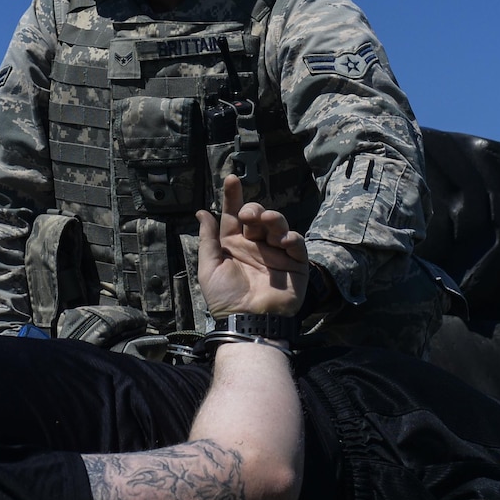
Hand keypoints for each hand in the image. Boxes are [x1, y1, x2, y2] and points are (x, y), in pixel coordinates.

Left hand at [197, 175, 308, 316]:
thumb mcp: (209, 268)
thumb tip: (202, 212)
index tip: (232, 178)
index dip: (232, 197)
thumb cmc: (226, 298)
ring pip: (278, 225)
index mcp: (234, 246)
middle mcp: (256, 246)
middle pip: (257, 217)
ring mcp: (277, 254)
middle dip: (254, 209)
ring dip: (273, 219)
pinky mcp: (296, 264)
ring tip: (267, 221)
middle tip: (249, 214)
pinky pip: (297, 244)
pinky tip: (282, 240)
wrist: (249, 321)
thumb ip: (208, 240)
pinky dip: (291, 238)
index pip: (233, 216)